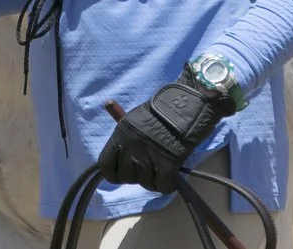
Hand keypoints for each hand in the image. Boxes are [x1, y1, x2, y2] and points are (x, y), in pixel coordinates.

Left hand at [96, 66, 236, 192]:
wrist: (187, 105)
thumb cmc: (162, 111)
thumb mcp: (135, 121)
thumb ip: (126, 141)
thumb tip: (121, 161)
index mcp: (120, 134)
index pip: (105, 166)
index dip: (114, 173)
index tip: (124, 172)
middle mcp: (130, 147)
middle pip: (126, 177)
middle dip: (137, 176)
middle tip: (149, 167)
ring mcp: (148, 157)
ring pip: (145, 184)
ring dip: (154, 180)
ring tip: (162, 167)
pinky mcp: (167, 165)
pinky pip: (162, 186)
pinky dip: (168, 183)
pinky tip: (172, 174)